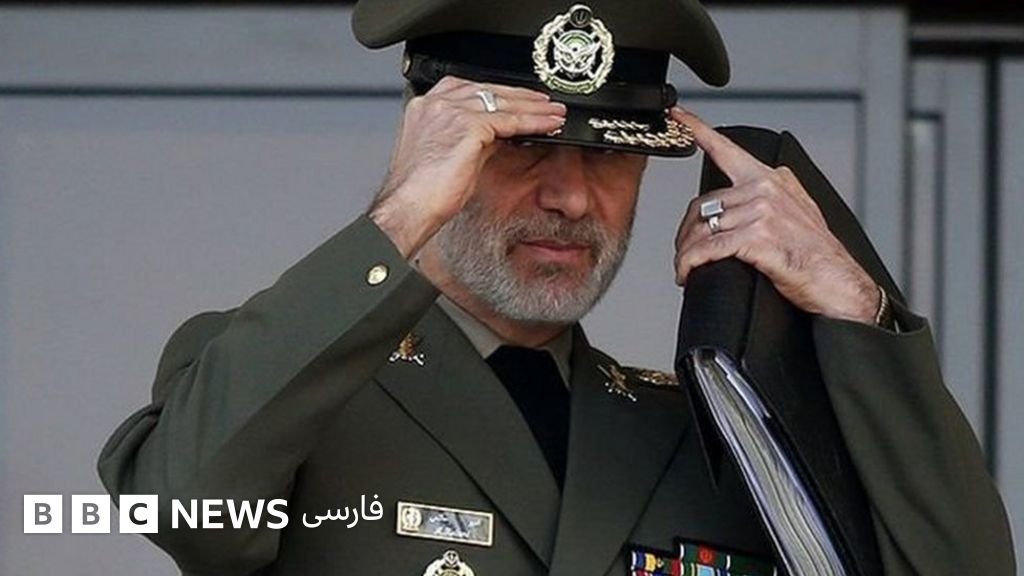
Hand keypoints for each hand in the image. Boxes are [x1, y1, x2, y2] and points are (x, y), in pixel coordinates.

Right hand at [368, 76, 566, 257]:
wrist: (410, 207)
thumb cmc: (422, 191)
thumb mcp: (450, 154)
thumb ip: (473, 137)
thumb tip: (500, 133)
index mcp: (426, 106)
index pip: (470, 88)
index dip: (501, 93)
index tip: (521, 98)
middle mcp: (437, 102)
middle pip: (489, 90)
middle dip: (521, 97)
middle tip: (546, 103)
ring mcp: (451, 110)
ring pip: (502, 103)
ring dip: (533, 109)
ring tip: (555, 113)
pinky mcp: (468, 125)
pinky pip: (509, 120)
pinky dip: (532, 122)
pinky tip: (547, 125)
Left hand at [671, 107, 879, 323]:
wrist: (839, 283)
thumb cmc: (818, 256)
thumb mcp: (800, 213)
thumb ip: (776, 196)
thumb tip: (751, 197)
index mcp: (772, 179)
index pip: (729, 150)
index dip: (699, 130)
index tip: (679, 115)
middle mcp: (766, 189)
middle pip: (703, 205)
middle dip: (686, 233)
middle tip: (683, 253)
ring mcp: (762, 212)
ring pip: (701, 229)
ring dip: (686, 253)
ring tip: (684, 268)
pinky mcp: (758, 238)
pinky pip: (708, 249)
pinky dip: (690, 264)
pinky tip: (686, 274)